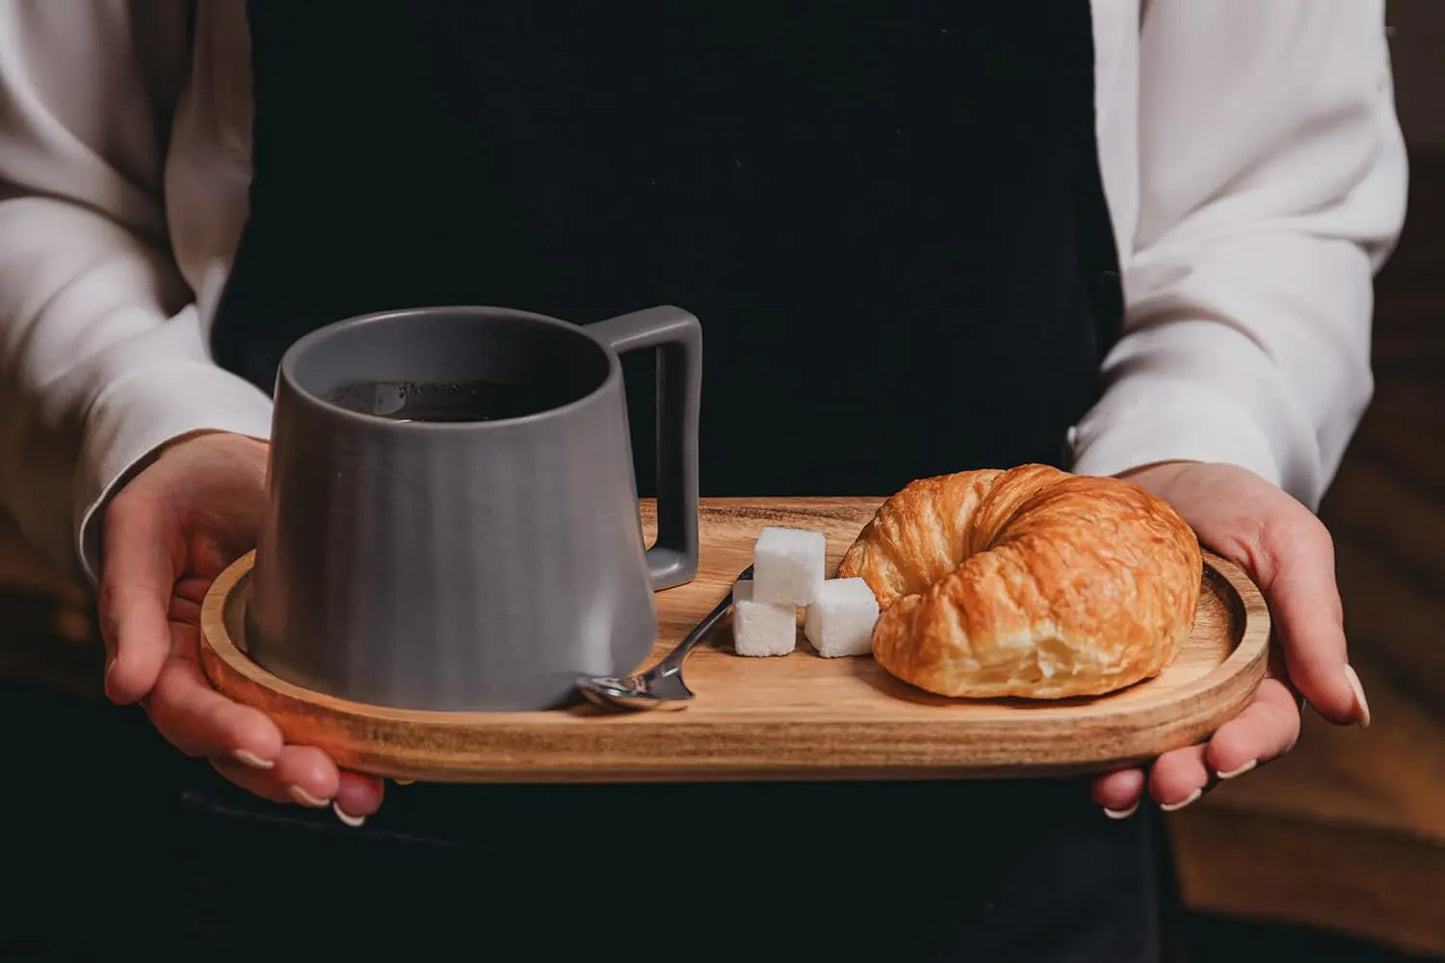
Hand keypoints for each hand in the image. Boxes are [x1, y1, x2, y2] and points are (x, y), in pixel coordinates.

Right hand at [99, 431, 385, 824]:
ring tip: (363, 795)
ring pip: (287, 746)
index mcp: (167, 651)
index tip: (263, 744)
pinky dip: (359, 748)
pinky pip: (331, 719)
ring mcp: (266, 676)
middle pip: (239, 745)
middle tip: (324, 784)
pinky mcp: (315, 667)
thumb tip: (126, 688)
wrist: (242, 463)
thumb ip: (130, 600)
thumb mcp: (144, 523)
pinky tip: (394, 769)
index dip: (221, 730)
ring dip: (324, 778)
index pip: (186, 708)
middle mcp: (216, 676)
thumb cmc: (184, 488)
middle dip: (280, 771)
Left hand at [1090, 461, 1369, 817]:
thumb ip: (1317, 620)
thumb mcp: (1287, 544)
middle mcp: (1211, 690)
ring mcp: (1155, 688)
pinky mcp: (1104, 676)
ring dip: (1137, 779)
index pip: (1268, 724)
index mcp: (1268, 669)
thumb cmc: (1233, 505)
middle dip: (1191, 775)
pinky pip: (1099, 726)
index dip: (1251, 744)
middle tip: (1169, 783)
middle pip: (1207, 752)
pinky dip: (1091, 756)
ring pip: (1152, 751)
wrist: (1151, 473)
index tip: (1226, 752)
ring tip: (1118, 791)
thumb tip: (1349, 711)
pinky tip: (1083, 771)